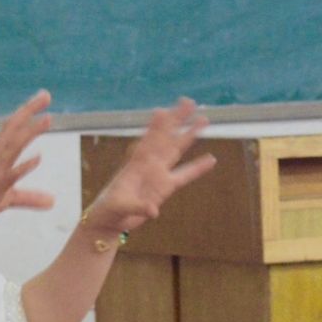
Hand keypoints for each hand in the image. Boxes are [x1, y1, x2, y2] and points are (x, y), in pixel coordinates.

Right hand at [0, 91, 56, 234]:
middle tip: (46, 95)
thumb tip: (52, 201)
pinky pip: (10, 175)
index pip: (11, 130)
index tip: (41, 100)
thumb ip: (30, 198)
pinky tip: (37, 158)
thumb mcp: (7, 200)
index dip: (26, 114)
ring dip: (30, 132)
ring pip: (12, 147)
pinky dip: (23, 166)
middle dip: (28, 111)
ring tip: (47, 119)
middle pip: (12, 130)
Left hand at [84, 98, 216, 234]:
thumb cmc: (109, 209)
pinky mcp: (166, 187)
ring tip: (204, 119)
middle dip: (177, 119)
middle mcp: (149, 164)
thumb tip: (154, 211)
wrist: (111, 220)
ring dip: (190, 134)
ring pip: (177, 149)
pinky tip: (211, 159)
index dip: (155, 126)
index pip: (148, 141)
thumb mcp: (120, 207)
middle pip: (166, 137)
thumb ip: (137, 207)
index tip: (163, 110)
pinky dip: (198, 167)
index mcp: (136, 164)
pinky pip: (185, 175)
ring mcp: (159, 173)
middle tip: (189, 101)